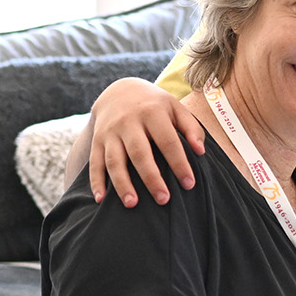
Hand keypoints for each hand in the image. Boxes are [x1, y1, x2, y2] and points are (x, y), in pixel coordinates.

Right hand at [85, 79, 204, 205]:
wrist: (119, 91)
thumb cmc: (154, 105)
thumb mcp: (174, 107)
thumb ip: (190, 127)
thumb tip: (200, 151)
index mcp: (152, 112)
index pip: (167, 141)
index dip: (179, 163)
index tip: (189, 184)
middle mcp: (128, 122)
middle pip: (139, 153)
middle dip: (151, 178)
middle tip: (163, 200)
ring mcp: (110, 132)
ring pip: (114, 160)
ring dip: (122, 183)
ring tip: (132, 204)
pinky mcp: (97, 141)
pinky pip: (95, 163)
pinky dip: (96, 182)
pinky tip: (100, 200)